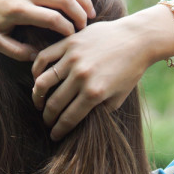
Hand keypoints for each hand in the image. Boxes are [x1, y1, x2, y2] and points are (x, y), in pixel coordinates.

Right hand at [31, 16, 154, 140]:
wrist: (138, 38)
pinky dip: (36, 70)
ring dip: (37, 97)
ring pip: (43, 83)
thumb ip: (100, 110)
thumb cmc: (130, 70)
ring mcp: (73, 58)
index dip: (59, 130)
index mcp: (95, 92)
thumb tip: (80, 119)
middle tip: (47, 122)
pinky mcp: (69, 42)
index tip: (54, 135)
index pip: (69, 118)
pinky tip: (38, 79)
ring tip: (39, 103)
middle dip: (48, 118)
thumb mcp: (119, 97)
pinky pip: (44, 58)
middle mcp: (81, 76)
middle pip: (54, 104)